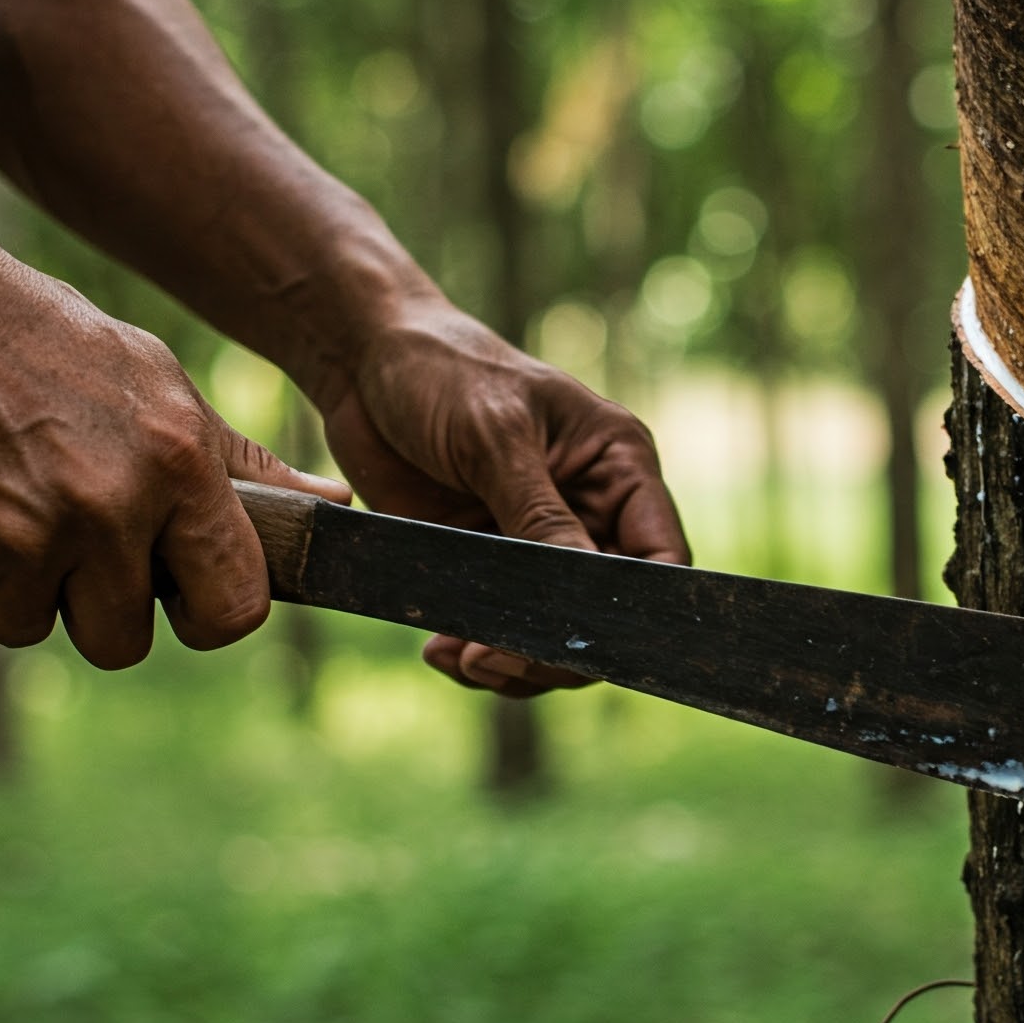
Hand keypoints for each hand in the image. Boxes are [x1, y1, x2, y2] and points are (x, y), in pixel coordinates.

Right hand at [0, 237, 350, 668]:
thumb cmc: (49, 343)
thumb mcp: (163, 387)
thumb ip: (245, 466)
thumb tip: (335, 506)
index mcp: (178, 469)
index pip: (233, 609)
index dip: (203, 613)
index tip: (173, 592)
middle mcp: (106, 509)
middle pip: (120, 641)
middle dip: (91, 602)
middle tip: (59, 527)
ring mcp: (17, 536)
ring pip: (28, 627)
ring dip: (11, 585)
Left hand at [317, 298, 689, 695]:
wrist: (364, 363)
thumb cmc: (442, 371)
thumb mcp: (496, 438)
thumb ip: (539, 517)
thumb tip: (578, 594)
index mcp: (618, 467)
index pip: (660, 558)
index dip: (635, 610)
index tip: (583, 643)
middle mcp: (590, 511)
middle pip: (604, 610)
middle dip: (556, 647)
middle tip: (495, 659)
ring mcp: (537, 543)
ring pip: (551, 631)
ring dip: (511, 659)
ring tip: (460, 659)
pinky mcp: (485, 563)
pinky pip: (497, 626)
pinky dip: (474, 649)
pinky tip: (439, 649)